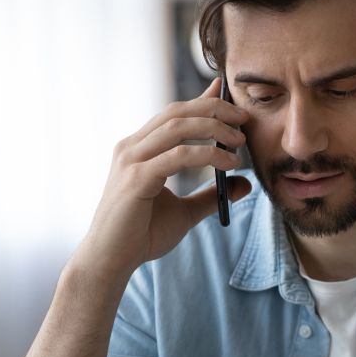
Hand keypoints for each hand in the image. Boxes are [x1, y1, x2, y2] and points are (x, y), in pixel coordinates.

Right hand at [74, 77, 251, 278]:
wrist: (110, 262)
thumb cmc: (140, 236)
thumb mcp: (185, 212)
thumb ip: (210, 195)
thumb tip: (245, 184)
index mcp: (138, 149)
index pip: (173, 114)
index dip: (202, 100)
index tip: (227, 94)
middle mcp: (131, 147)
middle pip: (177, 112)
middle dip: (214, 109)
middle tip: (244, 118)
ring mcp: (131, 160)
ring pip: (178, 127)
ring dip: (214, 127)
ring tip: (240, 140)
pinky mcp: (136, 178)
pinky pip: (178, 156)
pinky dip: (208, 154)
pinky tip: (229, 163)